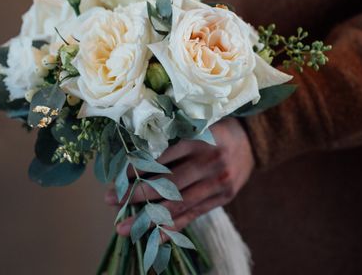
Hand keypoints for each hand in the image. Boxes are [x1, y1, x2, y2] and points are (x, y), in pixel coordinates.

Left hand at [105, 117, 254, 235]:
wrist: (251, 141)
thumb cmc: (213, 129)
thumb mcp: (195, 124)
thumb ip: (171, 136)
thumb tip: (133, 155)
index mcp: (199, 138)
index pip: (162, 157)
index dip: (138, 168)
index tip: (117, 177)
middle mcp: (209, 162)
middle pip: (167, 183)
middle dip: (136, 195)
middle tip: (110, 199)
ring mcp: (217, 183)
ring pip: (177, 204)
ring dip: (148, 217)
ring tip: (123, 226)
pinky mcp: (222, 198)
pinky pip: (193, 216)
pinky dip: (172, 228)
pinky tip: (153, 237)